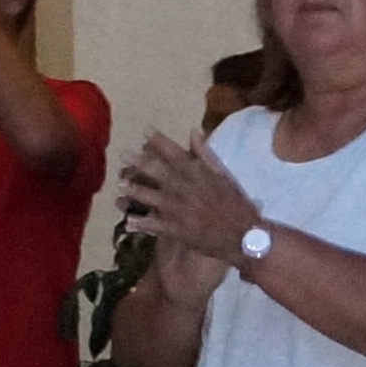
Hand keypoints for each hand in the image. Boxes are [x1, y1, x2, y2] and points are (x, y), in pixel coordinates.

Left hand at [117, 131, 257, 269]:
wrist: (245, 235)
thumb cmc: (237, 204)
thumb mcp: (224, 175)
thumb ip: (205, 155)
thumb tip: (193, 132)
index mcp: (198, 174)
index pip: (175, 153)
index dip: (158, 141)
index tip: (145, 131)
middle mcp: (185, 188)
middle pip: (157, 172)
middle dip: (138, 162)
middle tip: (122, 154)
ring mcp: (178, 209)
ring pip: (150, 197)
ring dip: (134, 190)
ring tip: (120, 185)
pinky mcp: (175, 229)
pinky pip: (153, 224)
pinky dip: (140, 223)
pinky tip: (128, 221)